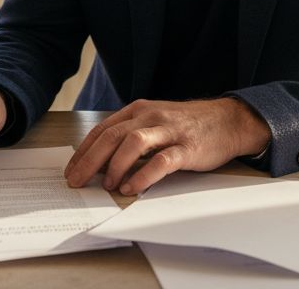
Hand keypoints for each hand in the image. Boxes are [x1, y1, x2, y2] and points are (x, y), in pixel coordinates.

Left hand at [64, 98, 269, 195]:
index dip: (84, 151)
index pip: (102, 129)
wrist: (228, 121)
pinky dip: (143, 175)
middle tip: (76, 181)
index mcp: (138, 110)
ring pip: (133, 143)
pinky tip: (132, 187)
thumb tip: (101, 163)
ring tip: (107, 185)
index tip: (71, 170)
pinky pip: (161, 161)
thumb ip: (130, 136)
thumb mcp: (154, 122)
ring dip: (115, 165)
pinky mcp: (187, 147)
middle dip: (90, 160)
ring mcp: (169, 131)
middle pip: (111, 136)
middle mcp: (150, 116)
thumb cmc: (187, 125)